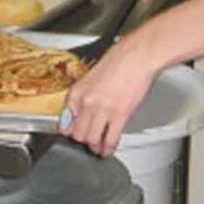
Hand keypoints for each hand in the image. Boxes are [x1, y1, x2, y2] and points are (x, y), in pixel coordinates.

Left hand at [61, 34, 159, 156]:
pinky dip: (109, 148)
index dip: (69, 131)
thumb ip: (86, 93)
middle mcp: (87, 102)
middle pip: (78, 134)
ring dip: (95, 147)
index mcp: (78, 91)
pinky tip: (109, 148)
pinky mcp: (120, 115)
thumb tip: (85, 109)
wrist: (139, 54)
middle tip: (87, 142)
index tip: (73, 134)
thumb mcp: (93, 75)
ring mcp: (103, 110)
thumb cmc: (121, 58)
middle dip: (83, 140)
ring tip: (98, 148)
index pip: (65, 120)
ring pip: (92, 140)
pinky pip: (110, 139)